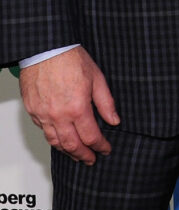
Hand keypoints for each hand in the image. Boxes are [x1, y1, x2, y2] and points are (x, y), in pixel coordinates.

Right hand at [19, 47, 118, 163]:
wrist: (46, 50)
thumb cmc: (71, 59)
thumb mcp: (97, 78)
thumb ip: (106, 102)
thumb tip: (114, 120)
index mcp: (77, 108)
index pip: (91, 136)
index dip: (100, 146)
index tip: (106, 149)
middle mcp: (59, 116)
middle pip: (72, 145)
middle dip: (83, 155)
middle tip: (91, 159)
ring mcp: (44, 115)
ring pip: (55, 142)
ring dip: (67, 152)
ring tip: (77, 155)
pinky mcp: (33, 112)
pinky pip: (44, 131)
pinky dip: (54, 138)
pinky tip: (61, 139)